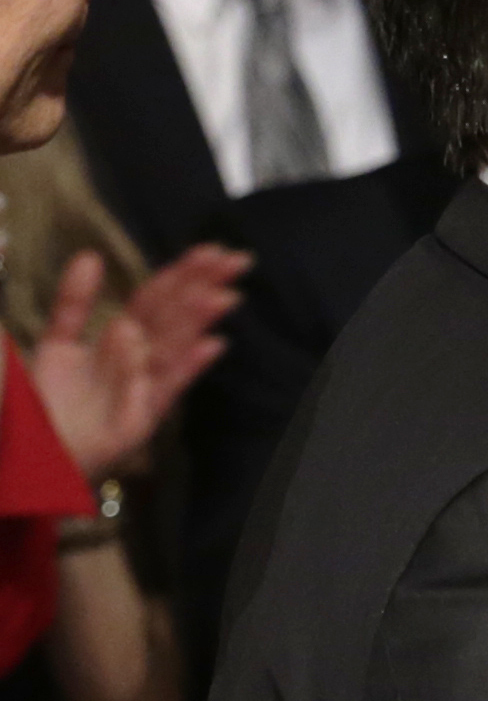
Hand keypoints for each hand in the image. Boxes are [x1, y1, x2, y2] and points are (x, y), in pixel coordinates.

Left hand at [27, 243, 246, 480]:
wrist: (37, 451)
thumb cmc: (46, 400)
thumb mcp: (56, 339)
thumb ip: (73, 300)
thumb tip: (91, 255)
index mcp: (121, 336)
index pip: (156, 297)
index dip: (181, 273)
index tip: (212, 250)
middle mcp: (139, 356)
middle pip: (173, 315)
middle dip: (204, 287)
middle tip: (237, 260)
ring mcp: (144, 384)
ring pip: (173, 344)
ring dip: (198, 319)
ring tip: (223, 295)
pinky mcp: (142, 415)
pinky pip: (167, 387)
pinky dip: (189, 366)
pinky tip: (212, 345)